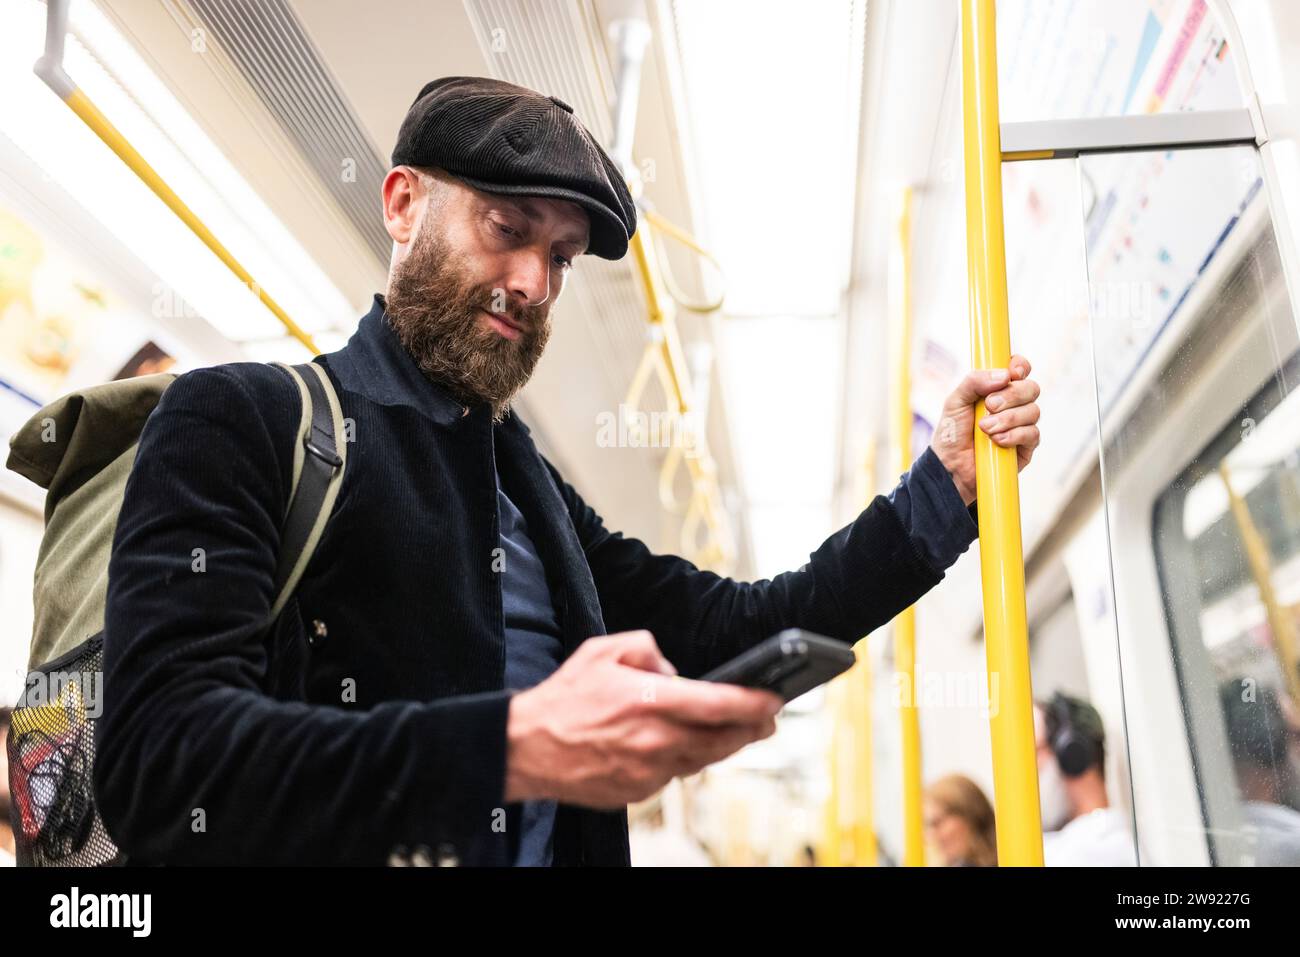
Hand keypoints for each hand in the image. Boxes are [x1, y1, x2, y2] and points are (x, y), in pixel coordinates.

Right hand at [504, 630, 781, 807]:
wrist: (525, 748)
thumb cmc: (562, 700)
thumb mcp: (602, 650)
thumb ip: (645, 648)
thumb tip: (671, 667)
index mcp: (650, 701)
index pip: (719, 704)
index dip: (754, 703)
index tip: (774, 699)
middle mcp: (655, 740)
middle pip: (722, 740)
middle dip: (750, 729)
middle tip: (766, 719)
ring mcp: (648, 772)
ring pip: (702, 761)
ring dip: (722, 746)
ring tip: (734, 731)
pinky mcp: (638, 792)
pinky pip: (673, 775)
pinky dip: (683, 760)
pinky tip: (683, 746)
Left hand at [929, 355, 1040, 506]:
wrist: (950, 466)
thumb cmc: (952, 433)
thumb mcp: (955, 401)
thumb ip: (973, 381)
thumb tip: (1004, 375)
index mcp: (997, 389)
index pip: (1019, 369)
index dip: (1020, 366)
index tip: (1012, 373)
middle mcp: (1013, 404)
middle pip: (1031, 388)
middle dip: (1011, 395)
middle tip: (989, 406)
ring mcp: (1021, 425)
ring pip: (1033, 411)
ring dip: (1008, 418)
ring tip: (985, 429)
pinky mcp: (1026, 446)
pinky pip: (1032, 434)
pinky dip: (1014, 435)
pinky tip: (997, 441)